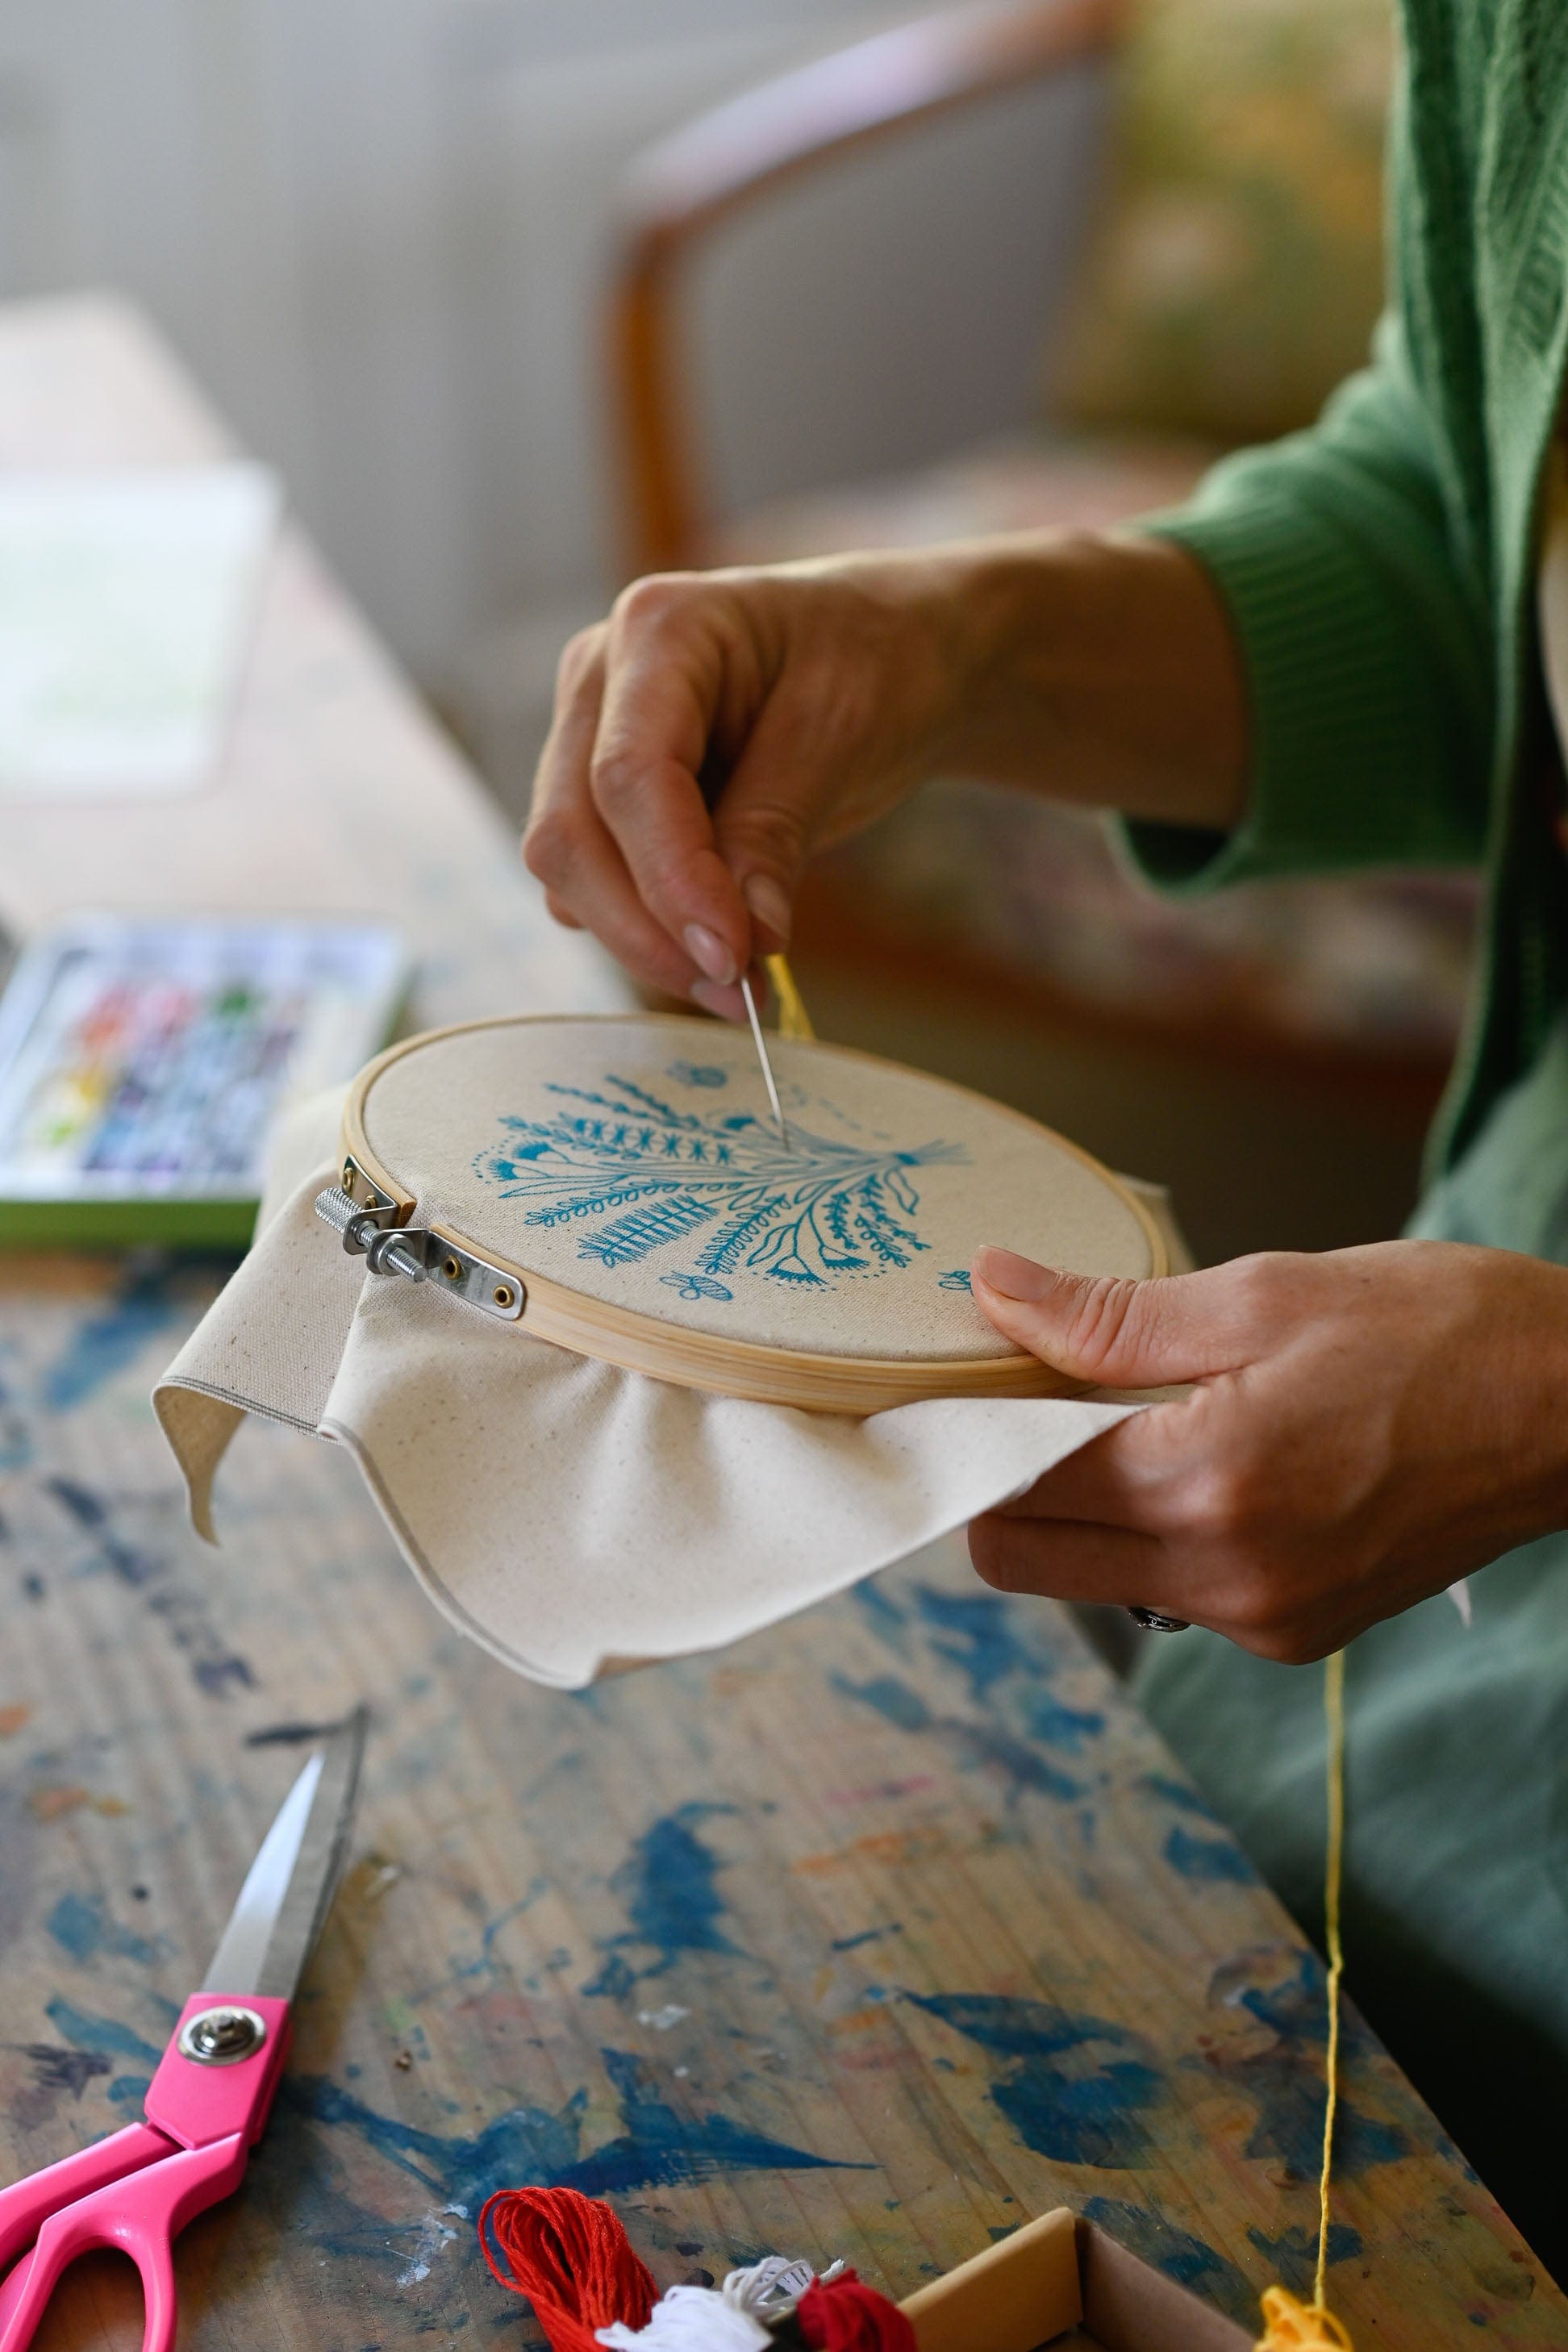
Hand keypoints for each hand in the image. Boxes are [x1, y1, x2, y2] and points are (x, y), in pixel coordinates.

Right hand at [523, 555, 975, 1014]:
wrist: (900, 651)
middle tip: (737, 995)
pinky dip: (654, 932)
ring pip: (572, 871)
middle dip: (644, 929)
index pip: (628, 776)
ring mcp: (592, 738)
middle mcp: (601, 678)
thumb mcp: (843, 736)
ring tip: (744, 987)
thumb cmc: (878, 663)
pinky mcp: (607, 798)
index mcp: (659, 629)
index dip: (671, 879)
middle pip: (572, 833)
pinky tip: (726, 956)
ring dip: (646, 942)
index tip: (730, 957)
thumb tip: (741, 942)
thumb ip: (776, 832)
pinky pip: (599, 884)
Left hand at [967, 1239, 1567, 1659]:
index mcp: (1207, 1485)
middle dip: (1010, 1477)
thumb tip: (994, 1289)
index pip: (1014, 1484)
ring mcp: (1262, 1621)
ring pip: (1093, 1578)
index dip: (976, 1422)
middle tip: (1047, 1391)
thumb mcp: (1264, 1294)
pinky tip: (1209, 1457)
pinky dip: (1155, 1532)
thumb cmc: (1441, 1331)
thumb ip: (1110, 1315)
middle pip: (1027, 1556)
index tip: (973, 1371)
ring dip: (1083, 1506)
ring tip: (1142, 1414)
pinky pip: (1170, 1593)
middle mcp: (1226, 1581)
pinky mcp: (1294, 1634)